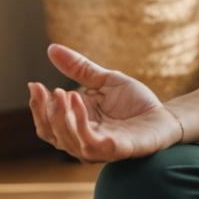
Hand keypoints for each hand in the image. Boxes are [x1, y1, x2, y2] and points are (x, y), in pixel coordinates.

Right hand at [27, 43, 183, 162]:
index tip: (34, 84)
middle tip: (45, 89)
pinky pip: (92, 143)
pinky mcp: (116, 150)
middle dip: (44, 112)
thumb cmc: (134, 102)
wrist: (165, 114)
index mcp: (76, 126)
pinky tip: (79, 101)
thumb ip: (79, 68)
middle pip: (52, 134)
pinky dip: (81, 123)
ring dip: (61, 117)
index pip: (47, 123)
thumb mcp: (104, 80)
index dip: (38, 106)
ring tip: (61, 93)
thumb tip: (51, 48)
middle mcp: (82, 140)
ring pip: (68, 141)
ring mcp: (99, 148)